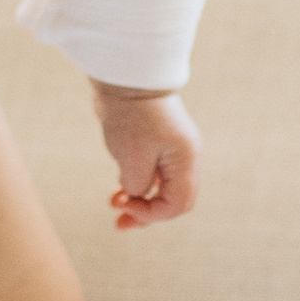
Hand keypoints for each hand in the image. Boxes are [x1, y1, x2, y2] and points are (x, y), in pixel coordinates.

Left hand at [91, 83, 200, 231]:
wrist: (125, 77)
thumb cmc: (130, 116)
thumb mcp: (131, 158)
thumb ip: (138, 186)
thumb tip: (137, 195)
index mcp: (186, 160)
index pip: (177, 204)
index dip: (150, 214)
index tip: (124, 205)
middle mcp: (185, 158)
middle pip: (175, 200)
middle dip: (148, 214)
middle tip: (120, 223)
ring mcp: (173, 151)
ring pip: (163, 189)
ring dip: (141, 201)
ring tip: (114, 204)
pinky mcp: (158, 145)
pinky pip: (154, 175)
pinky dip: (138, 186)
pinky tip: (119, 189)